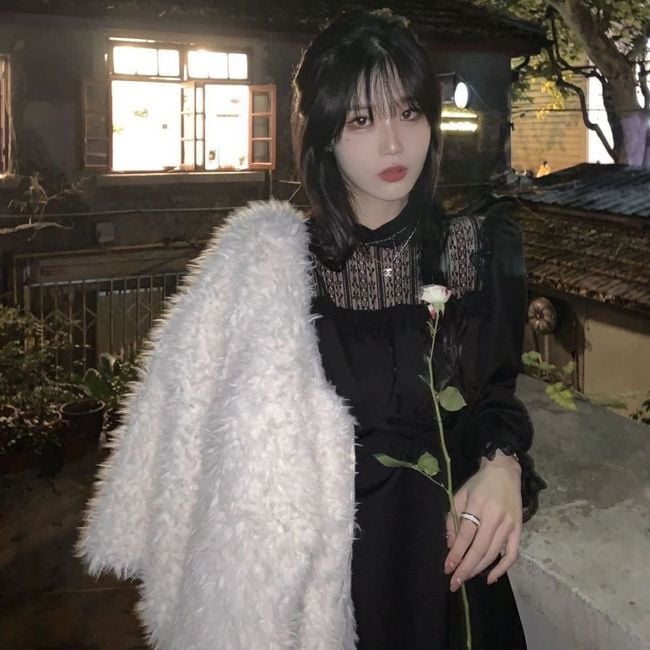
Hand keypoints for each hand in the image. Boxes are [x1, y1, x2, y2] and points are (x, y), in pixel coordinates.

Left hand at [444, 451, 521, 591]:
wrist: (505, 472)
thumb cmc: (479, 484)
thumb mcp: (460, 495)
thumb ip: (453, 519)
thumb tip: (451, 545)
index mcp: (477, 505)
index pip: (466, 535)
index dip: (456, 554)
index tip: (447, 569)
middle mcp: (495, 516)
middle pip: (479, 549)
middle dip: (465, 568)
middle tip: (455, 583)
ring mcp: (509, 524)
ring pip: (493, 554)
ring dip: (478, 570)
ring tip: (466, 578)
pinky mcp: (519, 529)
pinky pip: (512, 554)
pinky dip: (502, 568)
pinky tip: (491, 578)